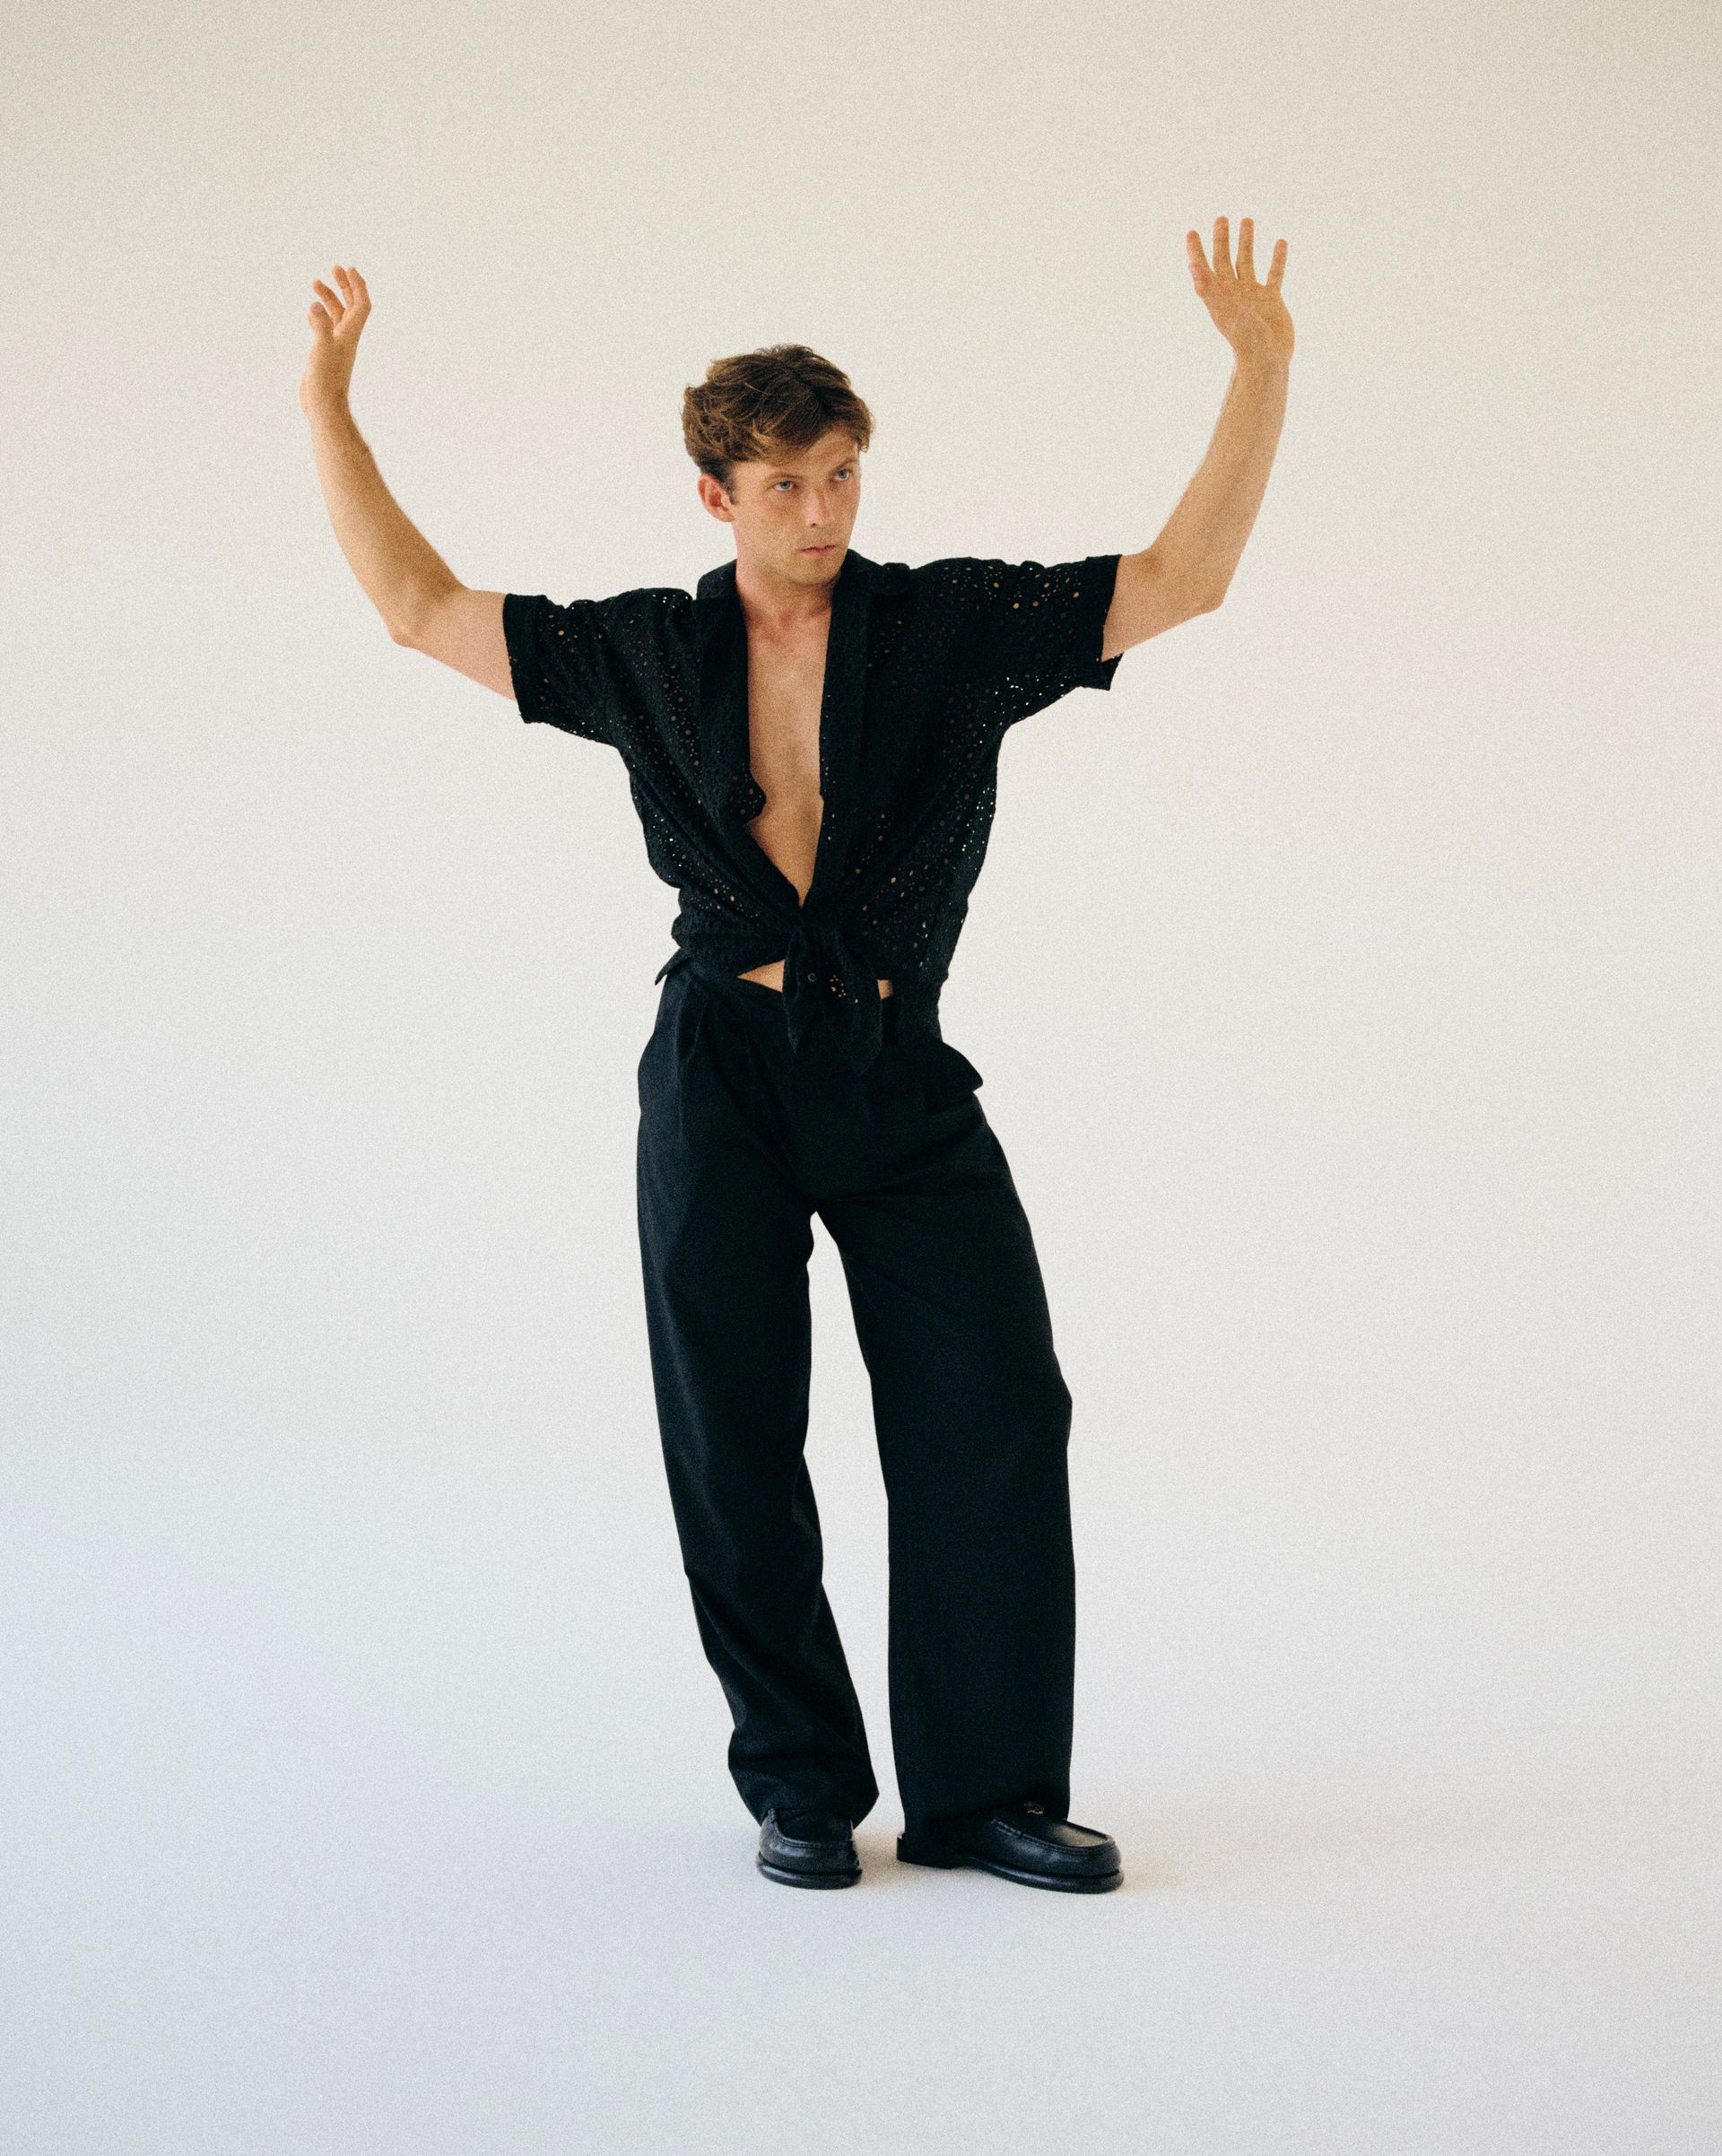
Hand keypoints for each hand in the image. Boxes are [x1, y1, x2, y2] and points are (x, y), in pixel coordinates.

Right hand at [299, 264, 371, 415]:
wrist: (323, 408)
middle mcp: (345, 339)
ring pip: (336, 316)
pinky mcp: (324, 355)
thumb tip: (315, 303)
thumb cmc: (325, 382)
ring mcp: (335, 347)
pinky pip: (325, 329)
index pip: (361, 305)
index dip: (358, 286)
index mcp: (349, 335)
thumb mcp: (321, 350)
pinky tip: (311, 312)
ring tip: (315, 282)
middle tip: (335, 268)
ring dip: (329, 298)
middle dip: (344, 286)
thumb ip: (320, 326)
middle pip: (350, 307)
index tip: (349, 269)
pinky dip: (319, 316)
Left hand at [1186, 217, 1292, 365]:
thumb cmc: (1243, 338)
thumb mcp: (1224, 309)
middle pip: (1225, 260)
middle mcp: (1233, 293)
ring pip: (1248, 262)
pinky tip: (1279, 242)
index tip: (1191, 232)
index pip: (1203, 268)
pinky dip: (1277, 258)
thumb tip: (1192, 265)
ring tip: (1247, 220)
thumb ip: (1208, 287)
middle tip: (1221, 218)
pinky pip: (1274, 274)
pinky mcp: (1272, 300)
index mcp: (1218, 295)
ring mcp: (1252, 295)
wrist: (1267, 359)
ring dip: (1246, 242)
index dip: (1196, 251)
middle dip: (1221, 240)